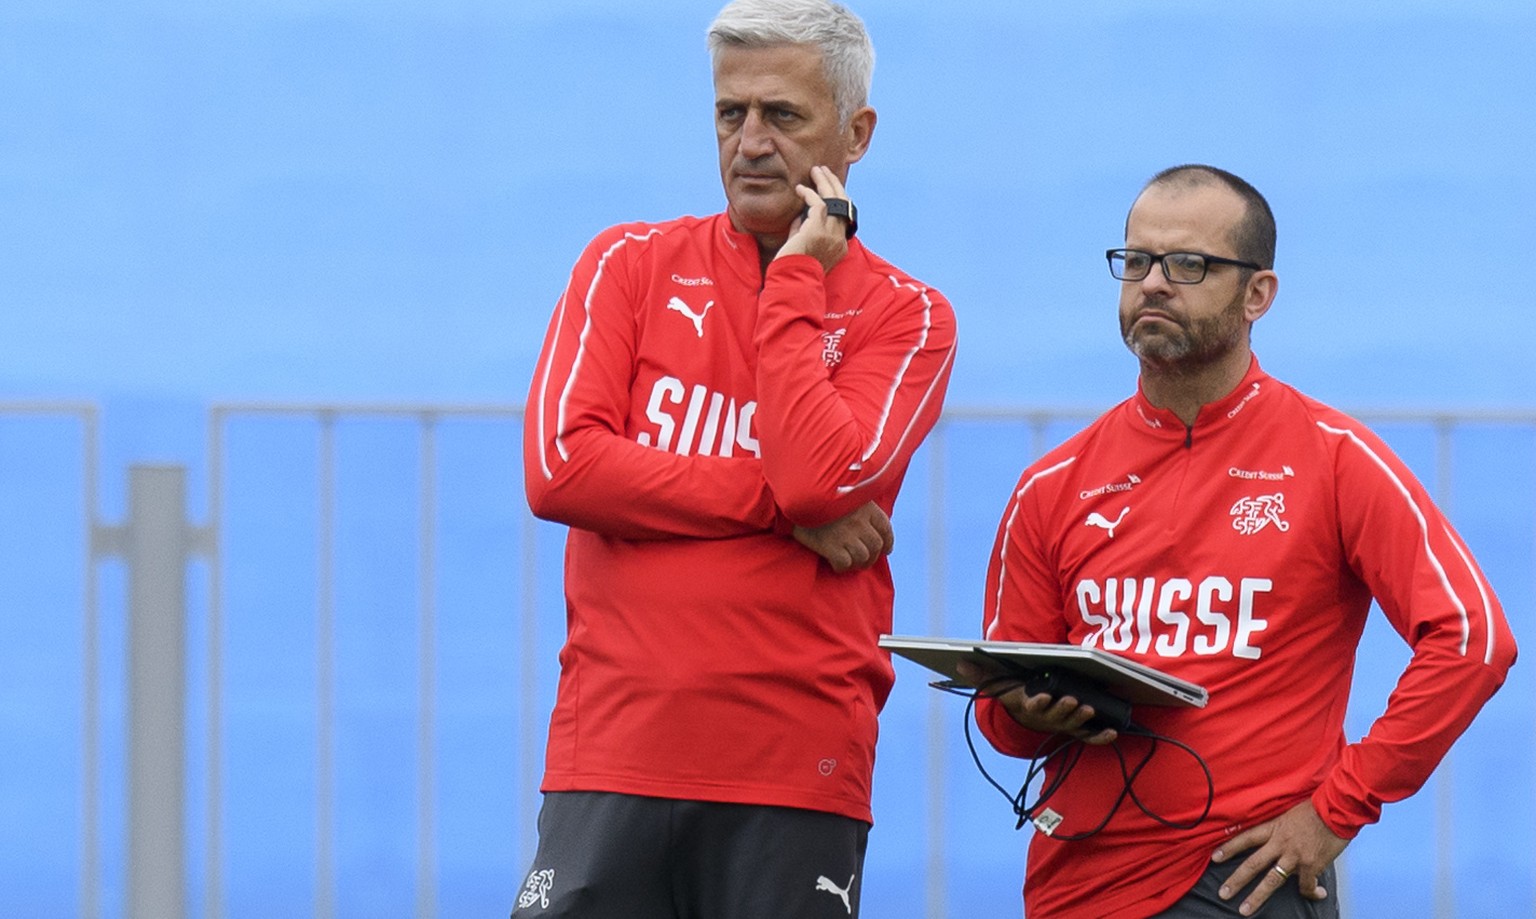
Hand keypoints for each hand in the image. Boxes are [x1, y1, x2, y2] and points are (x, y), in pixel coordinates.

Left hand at [774, 165, 853, 273]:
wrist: (792, 281)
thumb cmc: (794, 267)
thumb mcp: (803, 246)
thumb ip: (804, 231)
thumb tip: (800, 216)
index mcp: (839, 246)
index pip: (844, 216)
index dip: (838, 199)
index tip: (829, 187)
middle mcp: (839, 239)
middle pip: (843, 204)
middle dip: (834, 185)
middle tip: (825, 172)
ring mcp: (830, 234)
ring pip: (833, 200)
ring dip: (824, 183)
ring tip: (816, 170)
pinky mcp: (817, 230)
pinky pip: (818, 205)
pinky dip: (809, 194)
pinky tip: (800, 189)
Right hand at [792, 501, 892, 571]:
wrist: (794, 498)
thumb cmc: (817, 496)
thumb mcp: (843, 493)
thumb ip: (856, 505)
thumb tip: (866, 525)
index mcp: (865, 506)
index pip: (885, 528)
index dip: (887, 542)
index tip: (885, 550)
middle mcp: (859, 520)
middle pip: (875, 545)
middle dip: (872, 557)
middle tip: (863, 561)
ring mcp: (846, 534)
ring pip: (862, 557)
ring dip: (857, 564)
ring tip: (849, 564)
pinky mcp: (830, 545)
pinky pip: (844, 564)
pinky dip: (841, 567)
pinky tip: (835, 564)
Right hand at [955, 660, 1117, 744]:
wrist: (1030, 717)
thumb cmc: (1018, 697)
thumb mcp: (1001, 686)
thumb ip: (983, 675)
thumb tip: (959, 661)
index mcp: (1030, 707)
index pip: (1032, 706)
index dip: (1037, 703)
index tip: (1041, 697)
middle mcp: (1047, 718)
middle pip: (1056, 716)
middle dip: (1064, 710)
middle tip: (1074, 701)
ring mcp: (1063, 725)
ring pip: (1073, 725)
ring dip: (1082, 720)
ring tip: (1089, 710)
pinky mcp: (1077, 729)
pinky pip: (1090, 737)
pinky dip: (1101, 737)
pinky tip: (1113, 732)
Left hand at [1211, 800, 1347, 915]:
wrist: (1336, 808)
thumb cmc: (1317, 807)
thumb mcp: (1291, 813)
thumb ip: (1282, 828)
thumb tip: (1278, 839)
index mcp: (1274, 828)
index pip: (1246, 838)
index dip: (1229, 848)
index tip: (1215, 858)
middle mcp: (1280, 843)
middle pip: (1253, 864)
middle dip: (1236, 880)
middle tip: (1223, 893)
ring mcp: (1294, 856)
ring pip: (1271, 880)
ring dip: (1257, 896)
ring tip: (1245, 909)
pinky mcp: (1311, 865)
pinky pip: (1306, 885)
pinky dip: (1311, 892)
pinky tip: (1317, 895)